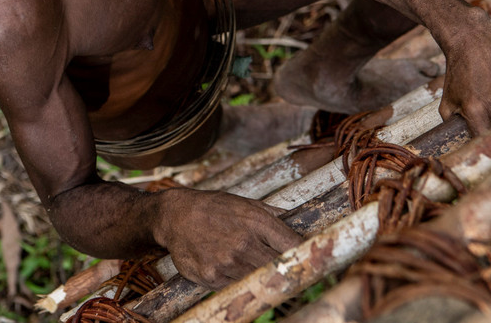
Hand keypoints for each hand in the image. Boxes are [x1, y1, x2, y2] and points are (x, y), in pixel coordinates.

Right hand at [152, 188, 301, 289]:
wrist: (176, 216)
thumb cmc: (214, 208)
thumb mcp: (246, 203)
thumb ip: (274, 215)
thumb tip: (298, 221)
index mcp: (257, 222)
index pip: (293, 245)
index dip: (306, 255)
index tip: (314, 262)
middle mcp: (244, 243)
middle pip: (279, 267)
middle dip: (288, 271)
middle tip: (293, 274)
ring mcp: (227, 262)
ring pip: (258, 280)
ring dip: (262, 277)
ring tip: (261, 272)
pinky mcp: (212, 277)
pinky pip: (235, 286)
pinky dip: (238, 282)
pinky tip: (233, 270)